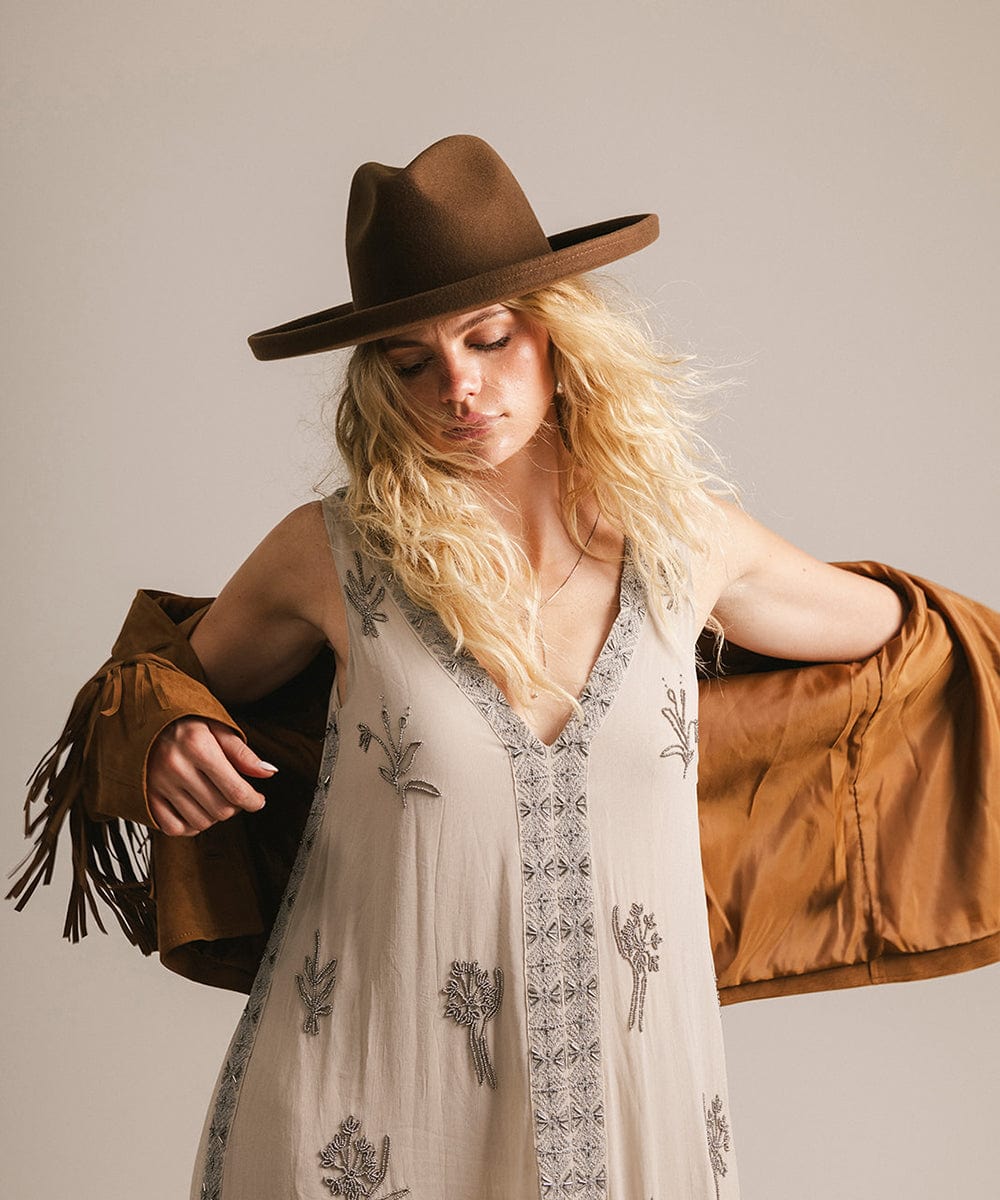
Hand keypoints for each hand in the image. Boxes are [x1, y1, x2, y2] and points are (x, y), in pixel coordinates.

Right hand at [146, 717, 277, 836]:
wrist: (142, 720)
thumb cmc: (186, 723)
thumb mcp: (218, 728)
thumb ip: (243, 754)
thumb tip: (268, 772)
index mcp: (197, 746)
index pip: (234, 790)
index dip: (253, 801)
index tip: (258, 801)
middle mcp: (175, 767)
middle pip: (220, 810)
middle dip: (234, 806)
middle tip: (233, 793)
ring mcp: (157, 784)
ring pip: (200, 822)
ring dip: (213, 816)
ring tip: (213, 797)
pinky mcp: (145, 797)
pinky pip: (174, 828)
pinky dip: (189, 825)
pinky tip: (195, 808)